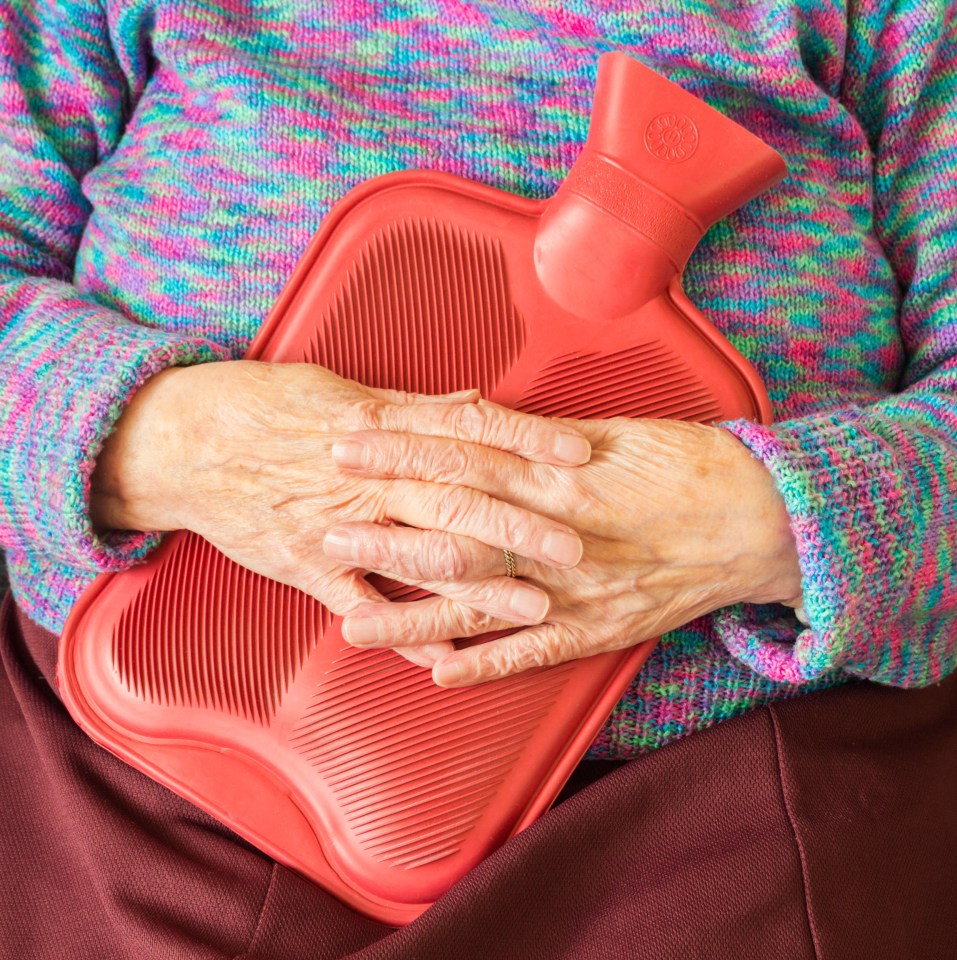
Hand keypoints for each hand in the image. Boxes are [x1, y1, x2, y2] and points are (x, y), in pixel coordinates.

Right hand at [90, 361, 591, 664]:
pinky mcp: (308, 565)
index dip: (528, 440)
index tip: (580, 452)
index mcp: (383, 422)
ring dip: (479, 585)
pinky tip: (446, 660)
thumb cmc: (267, 405)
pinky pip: (362, 603)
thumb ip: (417, 406)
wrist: (187, 440)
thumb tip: (476, 402)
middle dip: (521, 524)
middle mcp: (370, 475)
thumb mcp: (342, 386)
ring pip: (420, 557)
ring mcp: (339, 525)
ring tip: (535, 606)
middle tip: (576, 546)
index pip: (471, 428)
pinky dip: (403, 632)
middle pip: (459, 499)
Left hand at [320, 416, 802, 682]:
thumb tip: (486, 423)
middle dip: (385, 536)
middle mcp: (556, 535)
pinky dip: (486, 666)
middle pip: (454, 534)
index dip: (398, 451)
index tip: (346, 444)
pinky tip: (438, 676)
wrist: (759, 520)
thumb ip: (545, 438)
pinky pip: (533, 653)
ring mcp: (575, 589)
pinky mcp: (599, 630)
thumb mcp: (617, 434)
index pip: (459, 457)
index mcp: (557, 476)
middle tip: (321, 534)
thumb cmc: (689, 465)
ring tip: (354, 626)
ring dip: (415, 616)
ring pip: (481, 606)